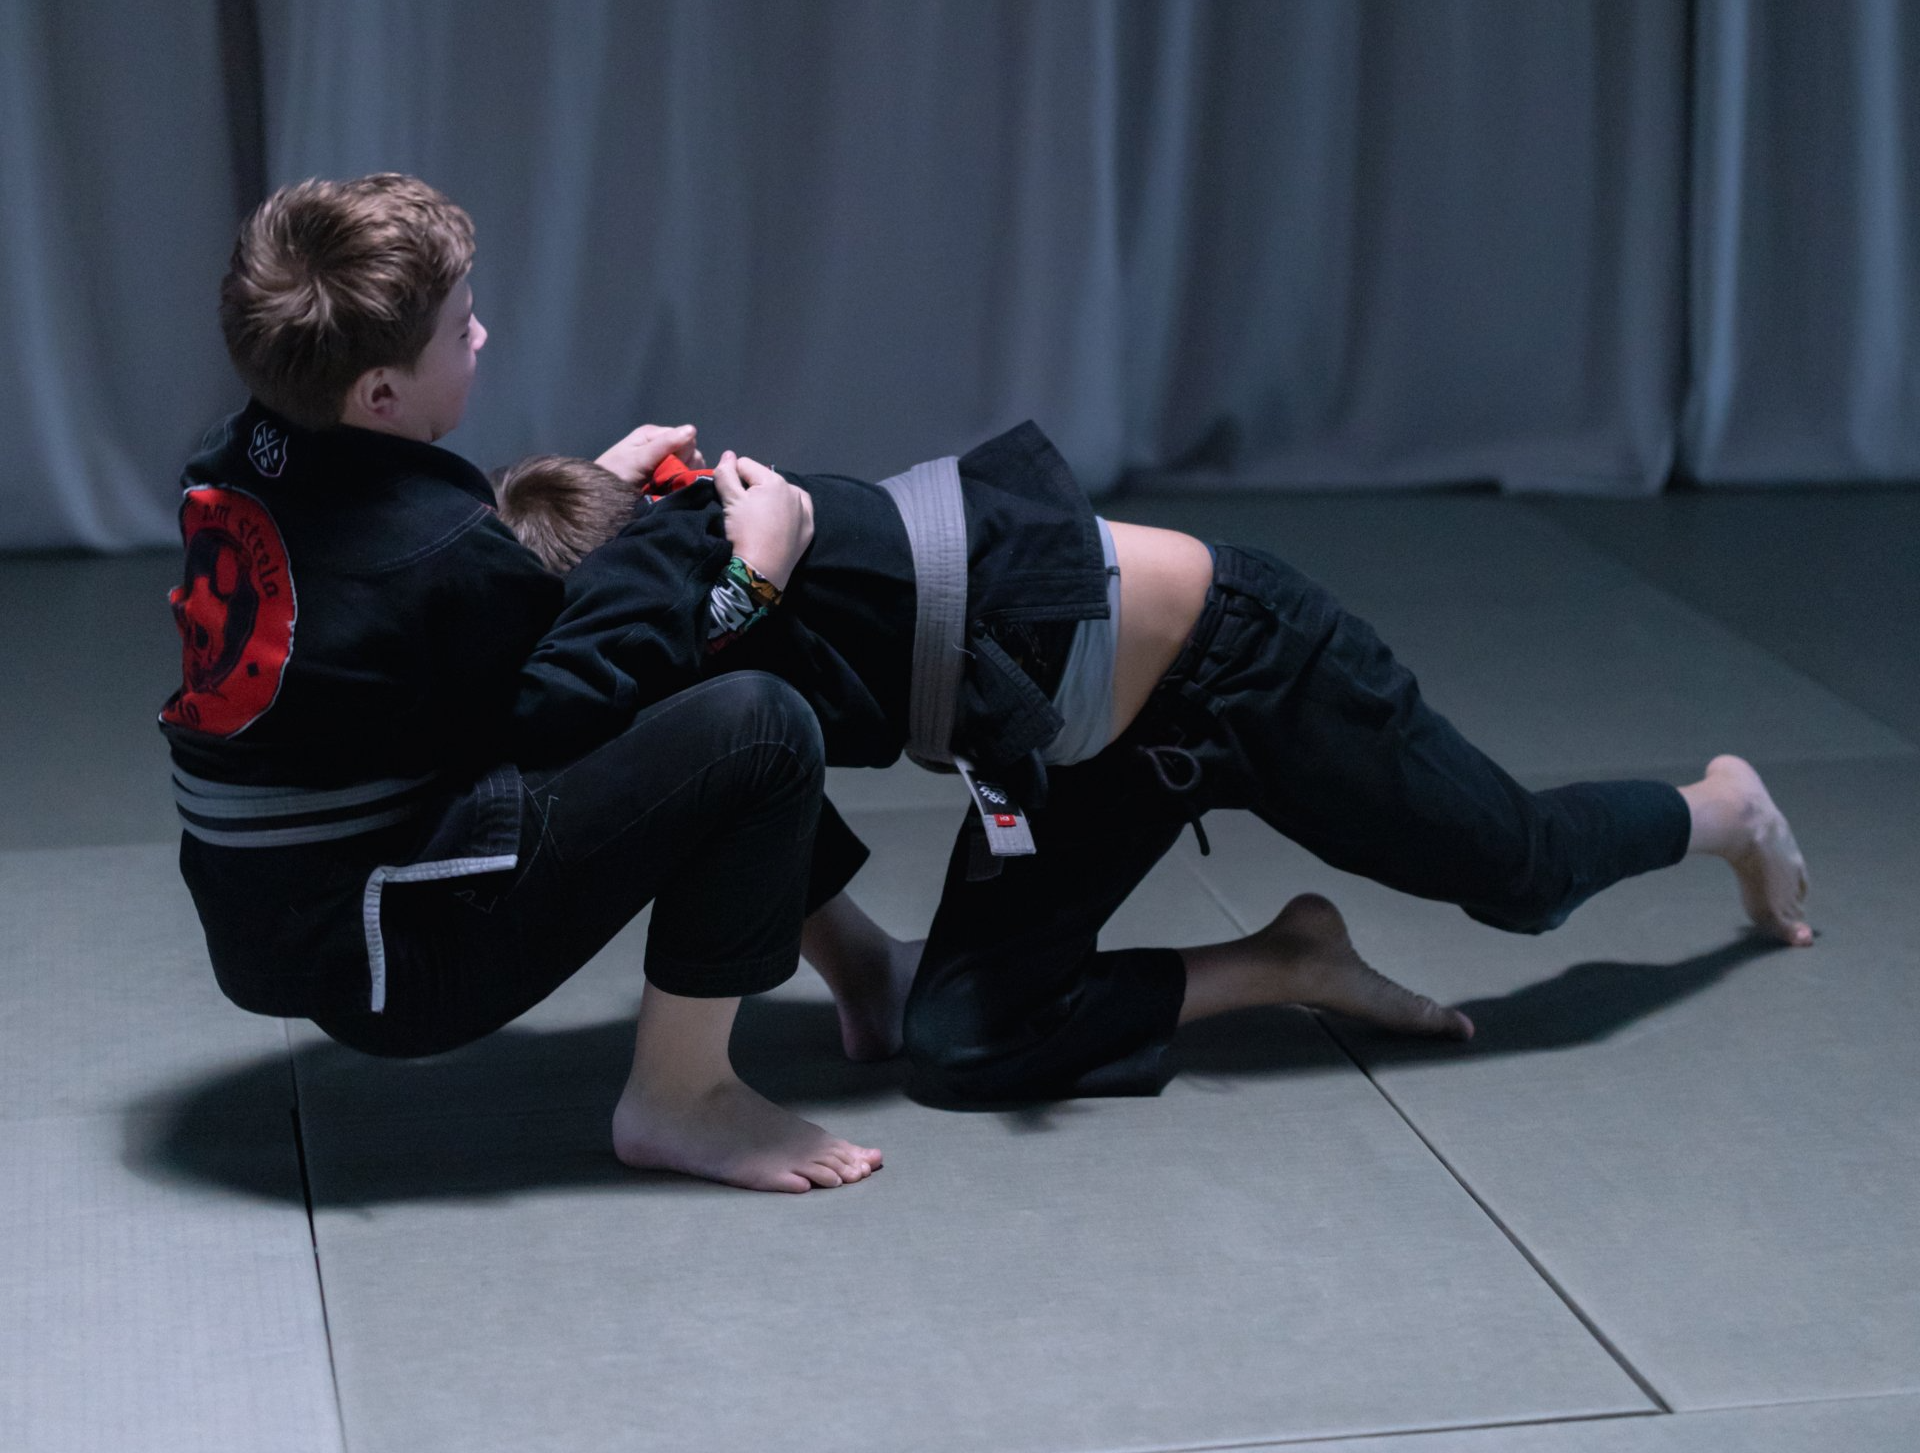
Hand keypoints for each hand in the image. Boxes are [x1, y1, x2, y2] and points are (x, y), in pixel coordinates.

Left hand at [595, 424, 704, 485]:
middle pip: (692, 451)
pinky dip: (683, 483)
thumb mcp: (639, 458)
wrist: (602, 497)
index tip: (668, 466)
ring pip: (692, 465)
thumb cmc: (616, 474)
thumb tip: (692, 429)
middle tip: (665, 477)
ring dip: (684, 476)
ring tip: (666, 485)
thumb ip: (665, 444)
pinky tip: (671, 489)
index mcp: (654, 434)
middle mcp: (662, 444)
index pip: (687, 438)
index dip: (682, 454)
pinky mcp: (668, 477)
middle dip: (683, 465)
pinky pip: (687, 477)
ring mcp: (666, 461)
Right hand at [713, 452, 811, 589]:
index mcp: (774, 480)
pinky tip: (778, 522)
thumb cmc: (744, 533)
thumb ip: (726, 474)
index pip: (745, 465)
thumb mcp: (730, 501)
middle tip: (743, 512)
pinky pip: (797, 510)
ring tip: (760, 520)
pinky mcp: (808, 528)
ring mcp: (804, 510)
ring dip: (769, 499)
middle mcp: (793, 490)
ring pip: (781, 493)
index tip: (729, 499)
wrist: (761, 571)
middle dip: (752, 489)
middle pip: (764, 479)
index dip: (732, 478)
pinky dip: (787, 511)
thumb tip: (728, 454)